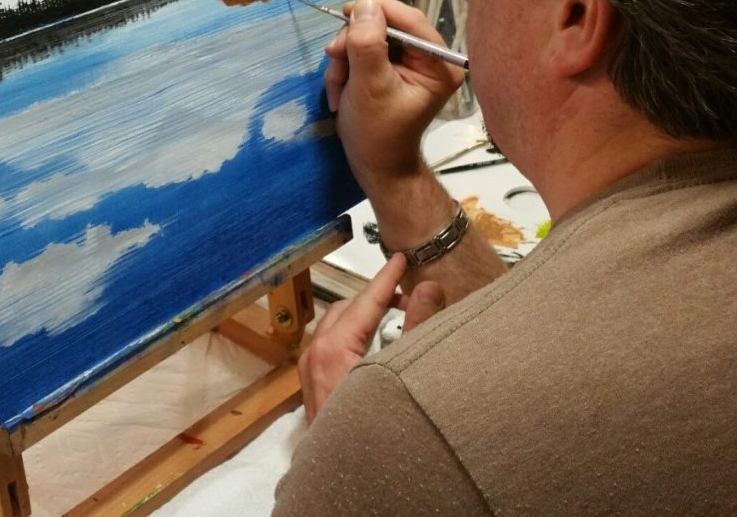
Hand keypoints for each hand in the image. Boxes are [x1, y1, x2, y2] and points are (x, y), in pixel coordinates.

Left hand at [299, 254, 447, 421]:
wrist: (344, 479)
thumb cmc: (371, 430)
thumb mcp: (400, 373)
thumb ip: (416, 328)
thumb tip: (427, 288)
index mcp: (334, 349)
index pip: (365, 300)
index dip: (386, 277)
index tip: (401, 258)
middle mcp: (315, 355)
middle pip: (347, 309)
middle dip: (375, 296)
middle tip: (407, 292)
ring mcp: (310, 370)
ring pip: (337, 325)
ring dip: (363, 315)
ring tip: (396, 315)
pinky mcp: (312, 384)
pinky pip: (331, 343)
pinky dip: (353, 332)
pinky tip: (376, 343)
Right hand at [323, 0, 464, 189]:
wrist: (373, 165)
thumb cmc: (377, 133)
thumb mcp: (369, 87)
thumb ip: (367, 44)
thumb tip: (364, 5)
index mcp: (438, 63)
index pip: (410, 20)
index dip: (377, 11)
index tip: (345, 12)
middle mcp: (428, 57)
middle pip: (386, 25)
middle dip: (354, 43)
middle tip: (333, 58)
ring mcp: (408, 62)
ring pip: (369, 37)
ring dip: (345, 58)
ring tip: (337, 86)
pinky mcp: (390, 68)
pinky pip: (363, 51)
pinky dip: (346, 66)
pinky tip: (340, 89)